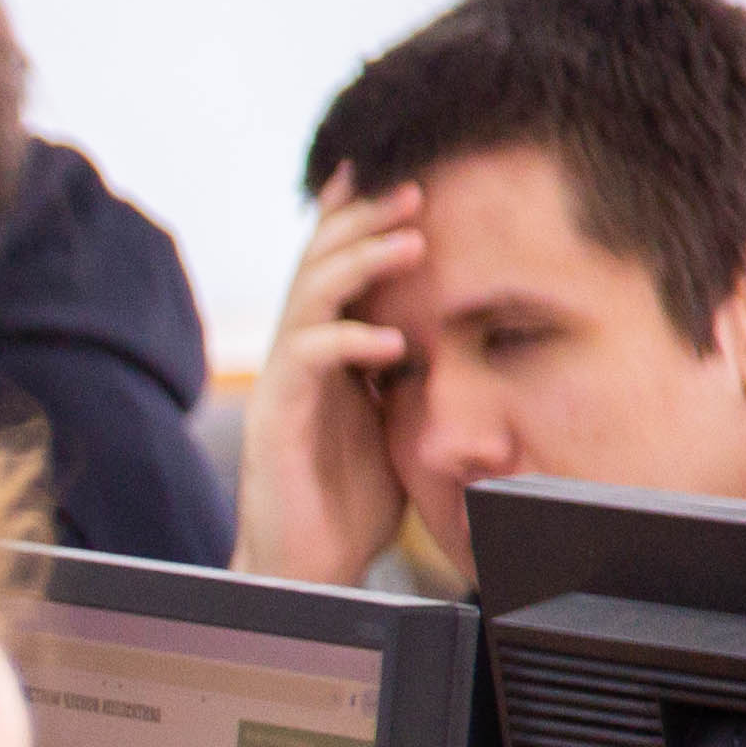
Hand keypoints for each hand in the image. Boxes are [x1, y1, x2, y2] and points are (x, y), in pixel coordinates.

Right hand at [234, 179, 422, 585]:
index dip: (360, 219)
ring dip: (362, 262)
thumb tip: (467, 345)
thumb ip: (415, 380)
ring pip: (312, 296)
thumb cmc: (351, 505)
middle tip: (417, 189)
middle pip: (321, 262)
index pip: (338, 268)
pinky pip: (308, 359)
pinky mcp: (278, 417)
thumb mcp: (398, 426)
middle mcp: (299, 356)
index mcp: (327, 353)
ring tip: (411, 241)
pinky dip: (350, 341)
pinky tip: (393, 343)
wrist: (306, 569)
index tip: (404, 177)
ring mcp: (285, 384)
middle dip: (366, 219)